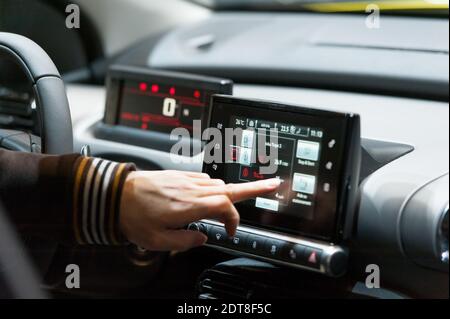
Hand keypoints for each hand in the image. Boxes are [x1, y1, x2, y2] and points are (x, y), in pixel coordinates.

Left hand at [119, 170, 279, 251]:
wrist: (114, 194)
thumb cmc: (132, 216)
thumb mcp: (157, 241)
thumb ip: (185, 242)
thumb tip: (201, 238)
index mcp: (188, 206)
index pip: (225, 207)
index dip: (233, 220)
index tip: (228, 232)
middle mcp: (191, 189)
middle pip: (229, 187)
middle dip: (254, 187)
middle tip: (273, 184)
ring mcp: (185, 179)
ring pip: (217, 183)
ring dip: (228, 193)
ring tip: (232, 203)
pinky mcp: (179, 174)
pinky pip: (203, 178)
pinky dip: (212, 187)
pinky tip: (206, 196)